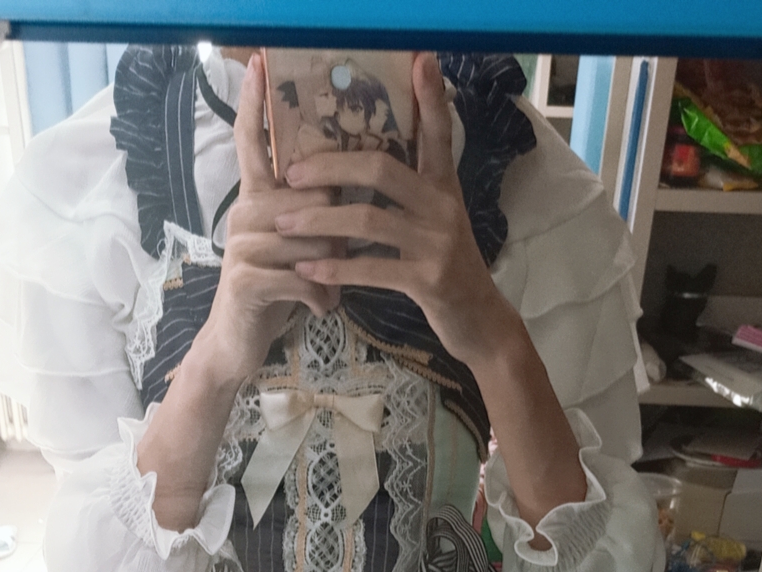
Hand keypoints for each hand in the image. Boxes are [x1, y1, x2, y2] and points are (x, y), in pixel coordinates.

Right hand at [199, 52, 340, 386]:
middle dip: (336, 232)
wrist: (239, 343)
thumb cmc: (279, 290)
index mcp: (258, 198)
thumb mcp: (298, 245)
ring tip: (328, 291)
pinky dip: (320, 296)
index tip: (259, 63)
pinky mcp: (247, 280)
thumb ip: (313, 213)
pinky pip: (302, 275)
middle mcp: (245, 213)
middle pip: (311, 198)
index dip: (256, 105)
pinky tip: (322, 308)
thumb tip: (345, 183)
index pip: (253, 142)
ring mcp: (242, 246)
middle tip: (335, 263)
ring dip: (332, 271)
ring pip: (312, 239)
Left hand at [276, 52, 515, 368]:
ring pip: (368, 220)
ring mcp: (437, 244)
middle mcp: (443, 207)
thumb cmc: (447, 270)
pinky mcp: (428, 280)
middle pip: (381, 168)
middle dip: (330, 166)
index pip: (437, 132)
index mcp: (444, 186)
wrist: (478, 322)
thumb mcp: (438, 222)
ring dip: (319, 222)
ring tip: (283, 224)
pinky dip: (335, 269)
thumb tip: (367, 163)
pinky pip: (372, 269)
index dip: (430, 97)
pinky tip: (307, 270)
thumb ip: (412, 192)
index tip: (420, 59)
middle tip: (290, 173)